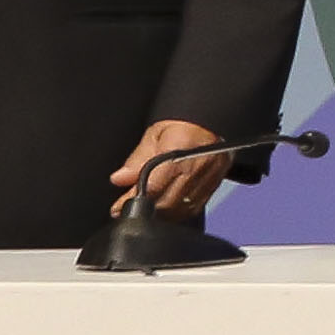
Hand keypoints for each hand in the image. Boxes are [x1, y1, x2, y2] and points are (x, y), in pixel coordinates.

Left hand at [111, 118, 228, 214]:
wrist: (212, 121)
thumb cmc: (185, 124)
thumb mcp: (155, 133)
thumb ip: (137, 159)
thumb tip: (119, 178)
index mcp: (180, 147)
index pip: (153, 184)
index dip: (133, 198)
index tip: (118, 207)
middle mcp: (198, 163)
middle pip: (167, 202)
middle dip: (146, 209)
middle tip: (130, 206)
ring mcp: (210, 175)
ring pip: (180, 209)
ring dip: (161, 213)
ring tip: (148, 207)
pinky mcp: (216, 183)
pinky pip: (195, 207)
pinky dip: (178, 211)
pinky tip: (168, 206)